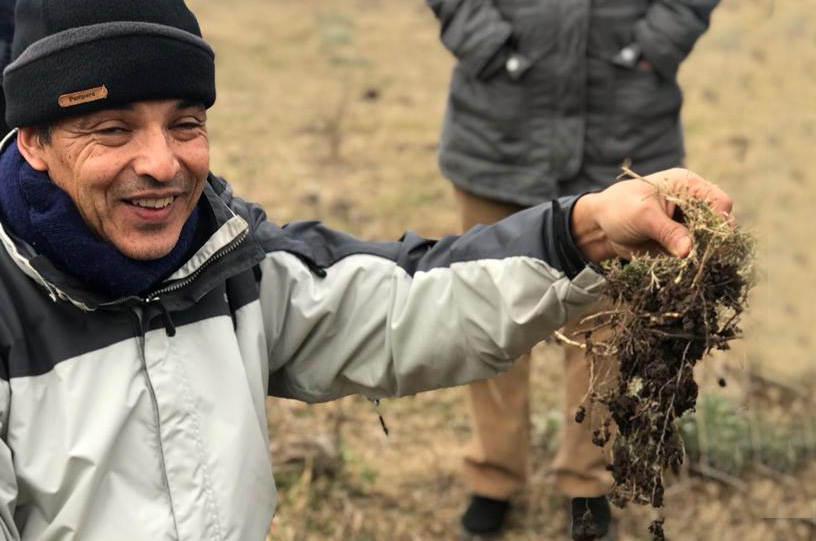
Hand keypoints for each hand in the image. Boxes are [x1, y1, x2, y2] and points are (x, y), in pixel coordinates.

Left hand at [570, 168, 732, 262]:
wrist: (601, 226)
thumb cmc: (619, 209)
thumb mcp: (642, 216)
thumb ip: (667, 231)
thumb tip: (688, 251)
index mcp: (687, 185)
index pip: (719, 201)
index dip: (720, 220)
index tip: (712, 241)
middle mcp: (693, 204)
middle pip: (719, 224)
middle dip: (712, 242)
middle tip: (698, 257)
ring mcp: (689, 224)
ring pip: (710, 242)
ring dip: (703, 255)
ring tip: (687, 263)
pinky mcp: (681, 242)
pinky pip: (695, 254)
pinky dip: (692, 262)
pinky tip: (683, 268)